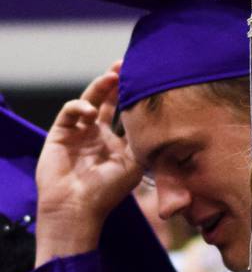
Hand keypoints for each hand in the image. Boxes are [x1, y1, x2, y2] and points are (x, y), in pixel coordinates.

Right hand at [35, 63, 141, 264]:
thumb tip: (170, 128)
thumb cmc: (107, 192)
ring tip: (112, 77)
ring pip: (89, 100)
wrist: (77, 207)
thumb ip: (148, 145)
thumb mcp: (135, 167)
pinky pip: (70, 111)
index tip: (146, 81)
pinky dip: (80, 106)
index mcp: (117, 143)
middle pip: (107, 100)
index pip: (126, 113)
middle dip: (116, 81)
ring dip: (99, 87)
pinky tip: (90, 111)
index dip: (133, 98)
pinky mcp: (61, 132)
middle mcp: (98, 134)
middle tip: (126, 64)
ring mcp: (79, 132)